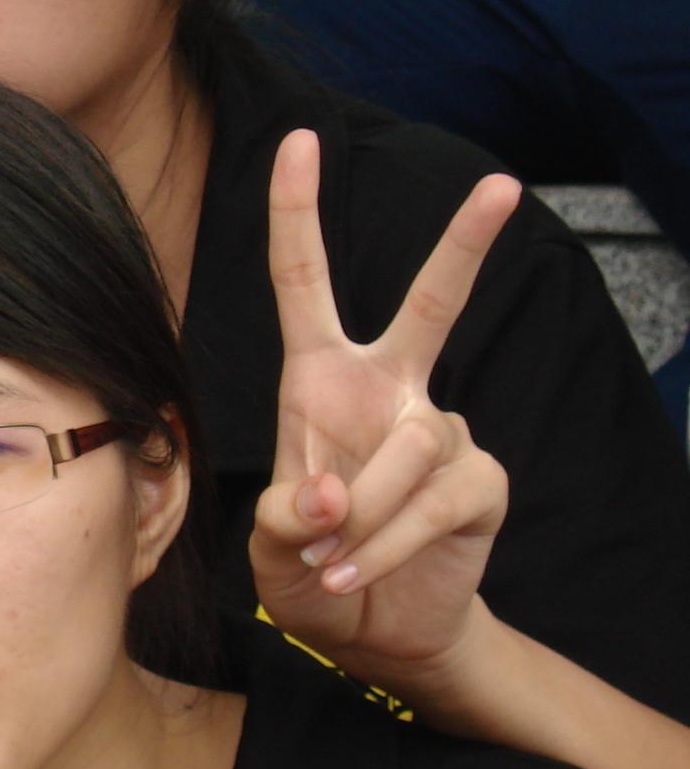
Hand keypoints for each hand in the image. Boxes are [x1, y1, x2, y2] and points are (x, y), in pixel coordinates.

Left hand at [250, 130, 518, 687]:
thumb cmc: (309, 569)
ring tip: (331, 558)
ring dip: (360, 513)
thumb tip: (326, 495)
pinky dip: (390, 541)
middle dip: (465, 247)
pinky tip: (361, 569)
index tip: (298, 139)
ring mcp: (442, 432)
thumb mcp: (266, 547)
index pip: (304, 281)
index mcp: (319, 380)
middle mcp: (388, 390)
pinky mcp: (481, 482)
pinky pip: (435, 500)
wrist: (373, 629)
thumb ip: (280, 518)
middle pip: (430, 306)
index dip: (296, 212)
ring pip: (407, 450)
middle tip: (502, 186)